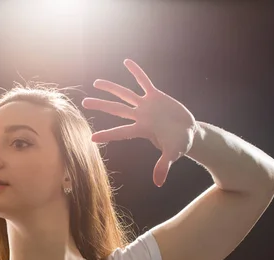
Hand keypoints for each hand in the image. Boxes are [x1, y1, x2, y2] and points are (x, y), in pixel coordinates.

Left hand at [82, 59, 197, 186]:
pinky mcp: (156, 96)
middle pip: (116, 109)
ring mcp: (146, 105)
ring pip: (125, 94)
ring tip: (96, 82)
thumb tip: (159, 183)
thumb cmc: (179, 145)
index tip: (91, 138)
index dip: (107, 134)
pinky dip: (137, 72)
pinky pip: (144, 81)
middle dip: (101, 106)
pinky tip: (127, 62)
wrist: (189, 133)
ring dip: (111, 88)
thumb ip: (164, 166)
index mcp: (142, 130)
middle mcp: (140, 116)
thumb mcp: (173, 154)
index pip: (121, 132)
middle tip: (84, 102)